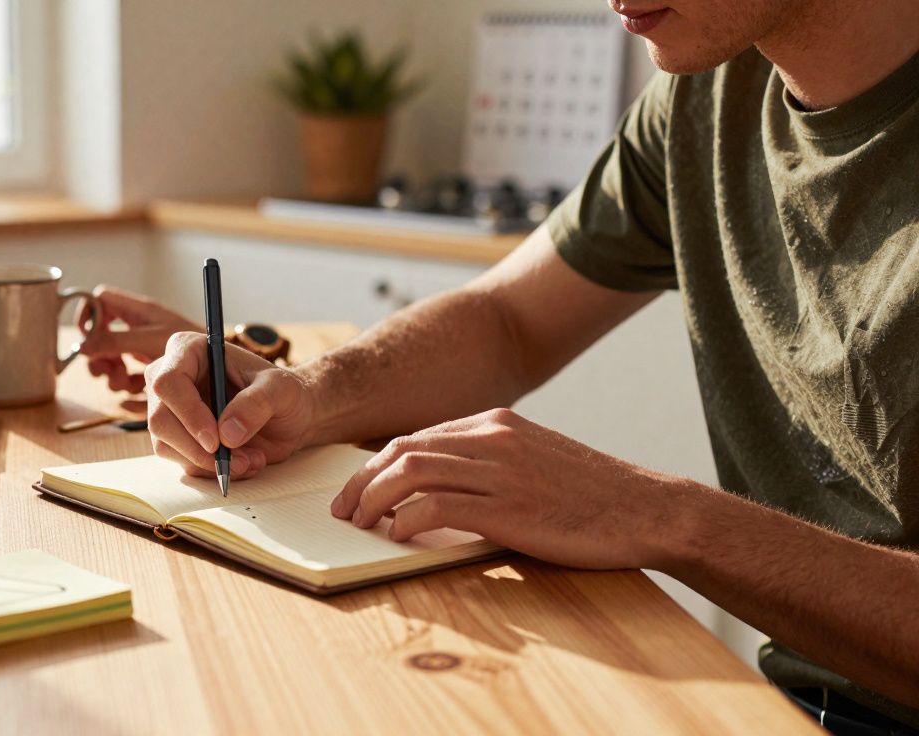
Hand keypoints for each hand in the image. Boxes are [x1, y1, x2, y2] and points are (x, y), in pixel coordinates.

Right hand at [78, 285, 199, 392]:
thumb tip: (82, 347)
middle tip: (105, 371)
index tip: (89, 339)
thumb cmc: (195, 345)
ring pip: (111, 358)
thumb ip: (117, 341)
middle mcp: (139, 327)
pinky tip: (137, 391)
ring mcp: (144, 348)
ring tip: (125, 383)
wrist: (226, 368)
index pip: (101, 300)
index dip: (89, 315)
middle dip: (99, 354)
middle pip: (100, 334)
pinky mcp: (151, 369)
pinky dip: (127, 386)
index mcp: (140, 311)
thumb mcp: (151, 340)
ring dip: (112, 374)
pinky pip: (127, 376)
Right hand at [144, 332, 315, 478]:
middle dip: (197, 449)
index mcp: (191, 351)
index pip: (168, 382)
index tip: (215, 440)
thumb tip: (226, 433)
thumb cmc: (284, 393)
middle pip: (160, 419)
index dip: (188, 413)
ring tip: (249, 459)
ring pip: (166, 446)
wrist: (290, 416)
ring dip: (209, 463)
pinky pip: (183, 462)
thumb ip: (256, 404)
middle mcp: (173, 379)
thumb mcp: (281, 390)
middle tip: (236, 460)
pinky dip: (213, 470)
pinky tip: (243, 461)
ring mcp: (172, 411)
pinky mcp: (179, 438)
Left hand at [329, 408, 686, 570]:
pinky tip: (398, 536)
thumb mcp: (535, 460)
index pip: (416, 437)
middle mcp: (493, 437)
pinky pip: (438, 506)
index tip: (357, 489)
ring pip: (411, 471)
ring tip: (360, 524)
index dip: (377, 464)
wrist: (647, 510)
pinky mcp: (509, 506)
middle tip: (343, 510)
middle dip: (362, 480)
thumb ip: (490, 463)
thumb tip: (438, 489)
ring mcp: (501, 469)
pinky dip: (407, 520)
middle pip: (402, 449)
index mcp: (496, 422)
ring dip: (374, 499)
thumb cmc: (591, 496)